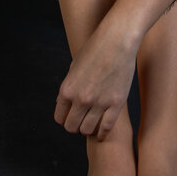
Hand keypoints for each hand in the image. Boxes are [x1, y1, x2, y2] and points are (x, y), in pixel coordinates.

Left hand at [54, 18, 137, 138]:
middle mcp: (81, 98)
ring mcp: (99, 102)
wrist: (117, 40)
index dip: (64, 119)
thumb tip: (62, 105)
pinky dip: (102, 134)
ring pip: (87, 130)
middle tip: (80, 121)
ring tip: (91, 125)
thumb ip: (69, 88)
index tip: (70, 117)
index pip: (59, 117)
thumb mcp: (74, 67)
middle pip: (72, 127)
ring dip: (87, 129)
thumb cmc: (95, 50)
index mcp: (67, 89)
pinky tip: (101, 134)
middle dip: (74, 126)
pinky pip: (106, 128)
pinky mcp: (116, 103)